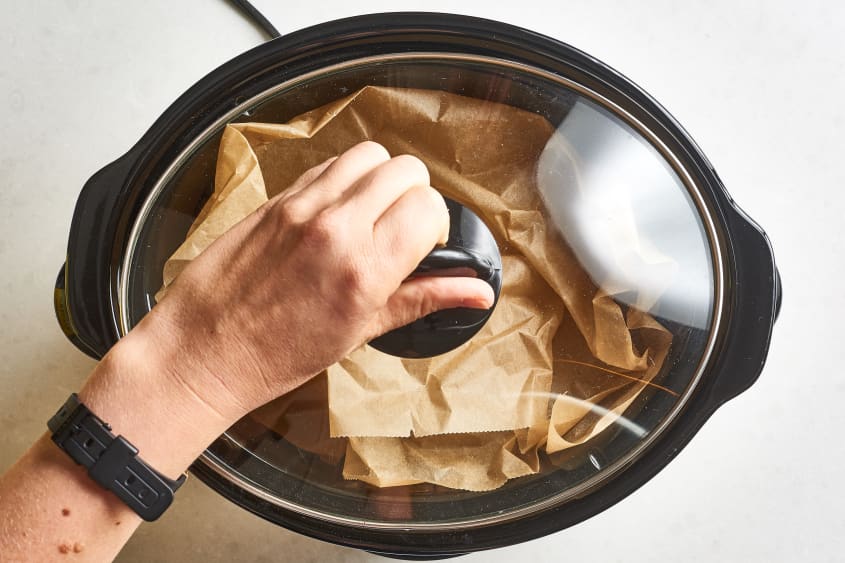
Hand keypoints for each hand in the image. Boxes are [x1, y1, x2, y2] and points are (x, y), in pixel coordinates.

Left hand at [138, 141, 493, 420]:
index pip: (428, 207)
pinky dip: (343, 179)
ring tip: (369, 214)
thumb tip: (477, 291)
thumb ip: (424, 298)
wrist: (205, 350)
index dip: (435, 224)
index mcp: (364, 270)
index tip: (423, 243)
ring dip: (380, 178)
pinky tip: (335, 213)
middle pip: (405, 170)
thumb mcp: (361, 331)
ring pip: (368, 155)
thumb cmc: (278, 354)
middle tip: (399, 228)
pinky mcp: (276, 199)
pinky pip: (327, 166)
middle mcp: (335, 228)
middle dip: (414, 194)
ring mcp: (302, 207)